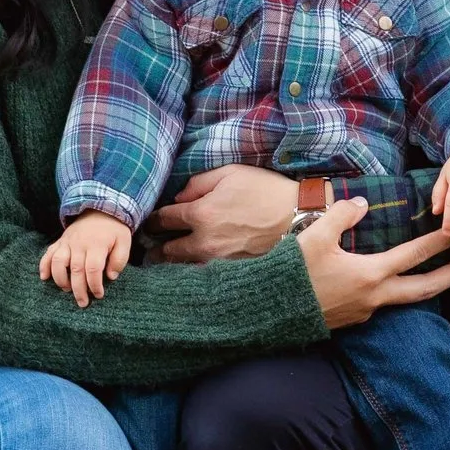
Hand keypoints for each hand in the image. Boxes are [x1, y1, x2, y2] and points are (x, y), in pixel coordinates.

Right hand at [40, 212, 132, 307]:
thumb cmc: (114, 229)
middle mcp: (79, 244)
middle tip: (83, 303)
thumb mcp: (124, 241)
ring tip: (66, 290)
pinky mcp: (60, 241)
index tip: (99, 295)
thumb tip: (111, 276)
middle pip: (76, 270)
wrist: (100, 208)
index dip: (95, 285)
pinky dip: (44, 265)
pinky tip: (44, 277)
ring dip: (60, 279)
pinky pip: (48, 253)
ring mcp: (68, 242)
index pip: (93, 269)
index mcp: (97, 245)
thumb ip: (120, 259)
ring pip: (58, 262)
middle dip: (78, 289)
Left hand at [148, 163, 295, 261]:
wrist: (300, 218)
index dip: (152, 220)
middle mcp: (204, 242)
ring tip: (163, 261)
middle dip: (155, 247)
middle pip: (165, 252)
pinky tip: (190, 270)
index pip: (162, 220)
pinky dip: (193, 273)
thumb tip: (179, 198)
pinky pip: (203, 276)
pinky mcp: (231, 273)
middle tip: (149, 246)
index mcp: (201, 213)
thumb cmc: (267, 191)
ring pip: (181, 268)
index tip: (149, 222)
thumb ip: (198, 183)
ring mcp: (218, 261)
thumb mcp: (231, 173)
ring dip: (171, 264)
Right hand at [294, 199, 449, 328]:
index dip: (440, 242)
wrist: (271, 312)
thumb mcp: (315, 236)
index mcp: (371, 274)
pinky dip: (396, 292)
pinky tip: (389, 282)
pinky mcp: (354, 319)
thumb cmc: (293, 274)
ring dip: (426, 286)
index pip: (416, 255)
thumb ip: (342, 215)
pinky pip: (382, 305)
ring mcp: (366, 312)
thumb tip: (363, 203)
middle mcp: (375, 297)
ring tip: (439, 273)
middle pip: (426, 289)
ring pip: (407, 300)